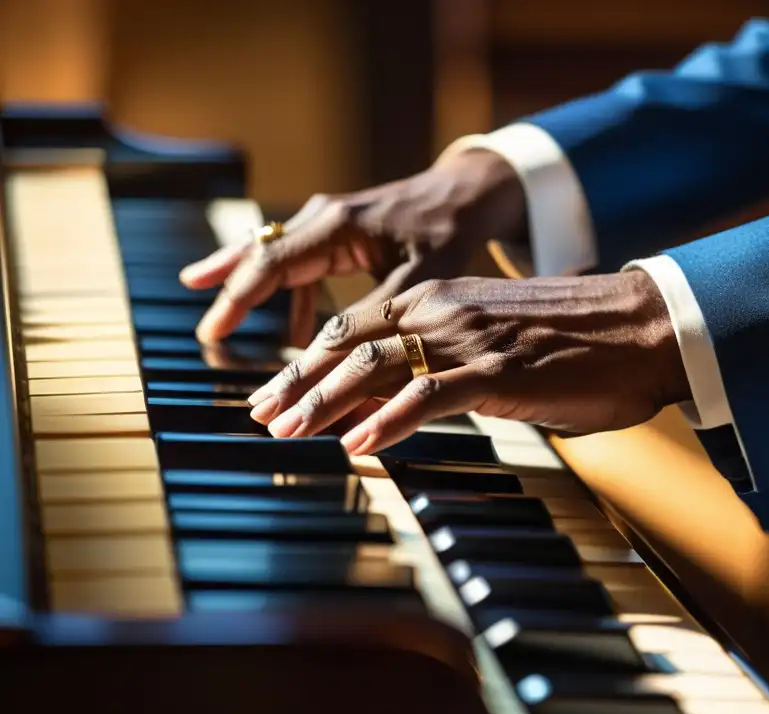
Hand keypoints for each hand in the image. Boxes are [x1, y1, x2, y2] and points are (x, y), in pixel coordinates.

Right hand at [179, 149, 526, 344]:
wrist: (464, 196)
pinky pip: (299, 262)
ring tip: (223, 324)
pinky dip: (290, 295)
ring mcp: (327, 221)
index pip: (270, 264)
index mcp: (335, 227)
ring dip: (250, 290)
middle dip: (230, 293)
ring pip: (273, 255)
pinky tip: (297, 333)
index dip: (238, 301)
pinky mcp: (337, 232)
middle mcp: (322, 217)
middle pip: (260, 255)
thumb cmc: (446, 234)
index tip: (213, 334)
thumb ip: (374, 319)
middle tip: (206, 334)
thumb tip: (340, 365)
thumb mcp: (415, 281)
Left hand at [247, 270, 688, 454]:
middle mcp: (442, 309)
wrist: (642, 326)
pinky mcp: (497, 372)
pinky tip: (356, 445)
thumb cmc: (577, 338)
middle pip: (348, 342)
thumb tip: (415, 397)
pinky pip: (426, 396)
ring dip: (323, 401)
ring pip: (373, 365)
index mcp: (439, 297)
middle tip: (261, 413)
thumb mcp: (497, 339)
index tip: (277, 392)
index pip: (354, 327)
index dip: (308, 361)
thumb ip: (449, 359)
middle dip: (297, 381)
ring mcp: (467, 338)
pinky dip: (385, 421)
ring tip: (288, 430)